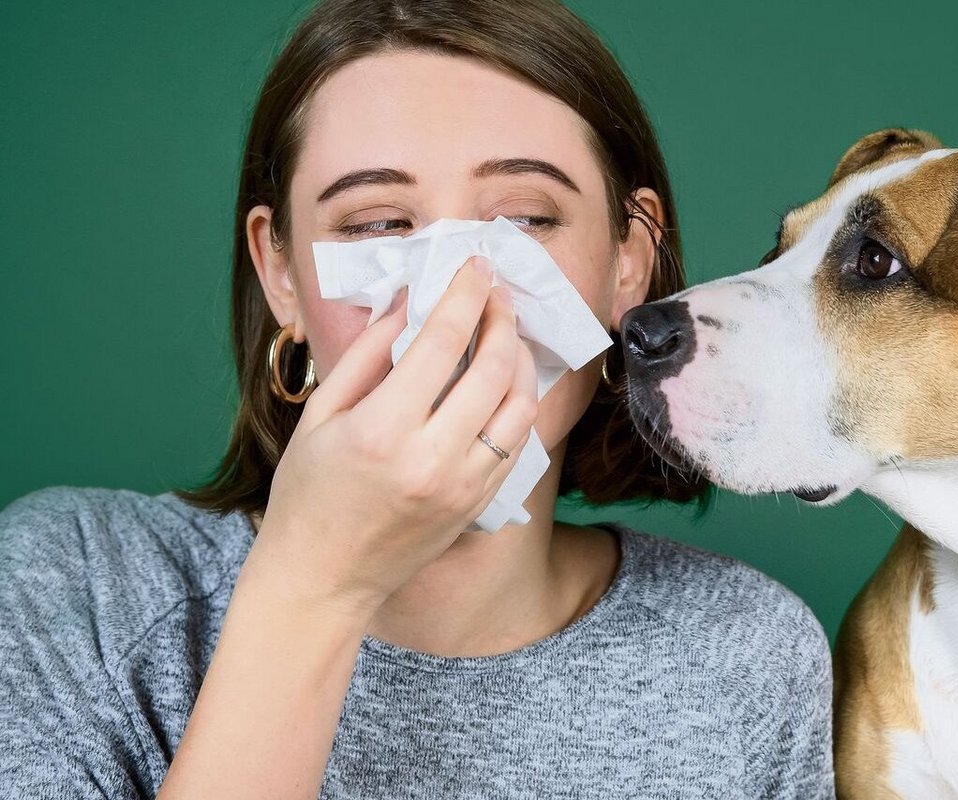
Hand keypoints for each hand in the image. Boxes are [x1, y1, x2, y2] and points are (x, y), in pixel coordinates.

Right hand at [245, 256, 537, 619]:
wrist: (323, 578)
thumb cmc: (308, 493)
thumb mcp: (321, 413)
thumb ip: (369, 352)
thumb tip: (411, 300)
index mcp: (382, 430)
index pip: (442, 341)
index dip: (465, 294)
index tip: (475, 265)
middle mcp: (432, 458)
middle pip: (493, 369)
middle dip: (502, 318)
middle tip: (497, 291)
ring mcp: (463, 485)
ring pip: (519, 406)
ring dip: (521, 359)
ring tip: (507, 331)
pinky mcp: (479, 503)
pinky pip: (516, 441)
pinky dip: (519, 402)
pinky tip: (506, 379)